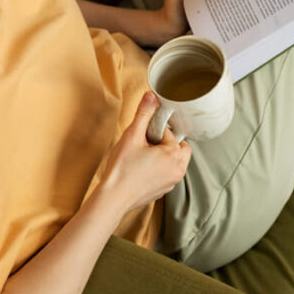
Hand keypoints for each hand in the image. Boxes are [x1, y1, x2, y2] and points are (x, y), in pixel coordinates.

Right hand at [97, 92, 191, 211]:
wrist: (113, 198)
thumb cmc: (122, 169)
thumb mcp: (132, 136)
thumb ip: (144, 114)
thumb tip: (151, 96)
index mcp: (174, 154)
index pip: (169, 133)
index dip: (153, 131)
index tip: (141, 136)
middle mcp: (178, 169)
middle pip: (180, 146)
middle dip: (166, 142)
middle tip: (147, 144)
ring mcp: (172, 182)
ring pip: (176, 160)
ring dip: (165, 155)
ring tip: (144, 156)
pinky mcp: (164, 190)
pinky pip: (168, 173)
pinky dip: (160, 168)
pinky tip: (142, 169)